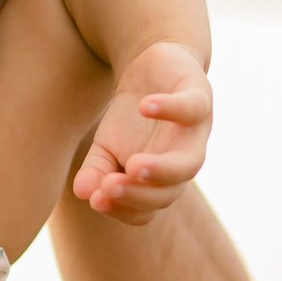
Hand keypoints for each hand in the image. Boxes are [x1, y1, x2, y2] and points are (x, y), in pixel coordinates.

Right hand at [71, 42, 211, 224]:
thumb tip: (82, 192)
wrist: (153, 69)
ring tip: (134, 167)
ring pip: (189, 164)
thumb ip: (95, 171)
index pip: (145, 211)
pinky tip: (144, 108)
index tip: (96, 198)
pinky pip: (191, 108)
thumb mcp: (105, 147)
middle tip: (108, 186)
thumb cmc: (130, 118)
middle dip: (138, 195)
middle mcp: (182, 164)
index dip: (122, 209)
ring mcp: (195, 133)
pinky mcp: (199, 97)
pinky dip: (169, 109)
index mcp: (160, 183)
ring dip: (162, 169)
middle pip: (169, 194)